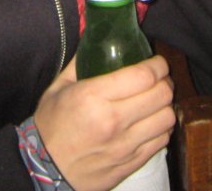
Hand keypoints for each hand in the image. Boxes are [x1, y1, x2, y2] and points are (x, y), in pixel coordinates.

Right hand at [33, 55, 174, 190]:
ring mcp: (125, 145)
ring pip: (167, 118)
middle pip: (161, 95)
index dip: (157, 65)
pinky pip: (161, 141)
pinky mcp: (131, 163)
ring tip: (156, 101)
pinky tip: (151, 122)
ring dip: (166, 105)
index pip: (143, 76)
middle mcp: (113, 121)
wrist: (44, 170)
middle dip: (165, 81)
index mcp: (93, 97)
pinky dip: (161, 128)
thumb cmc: (50, 126)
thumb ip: (80, 63)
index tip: (157, 61)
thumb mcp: (58, 88)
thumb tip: (96, 40)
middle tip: (159, 78)